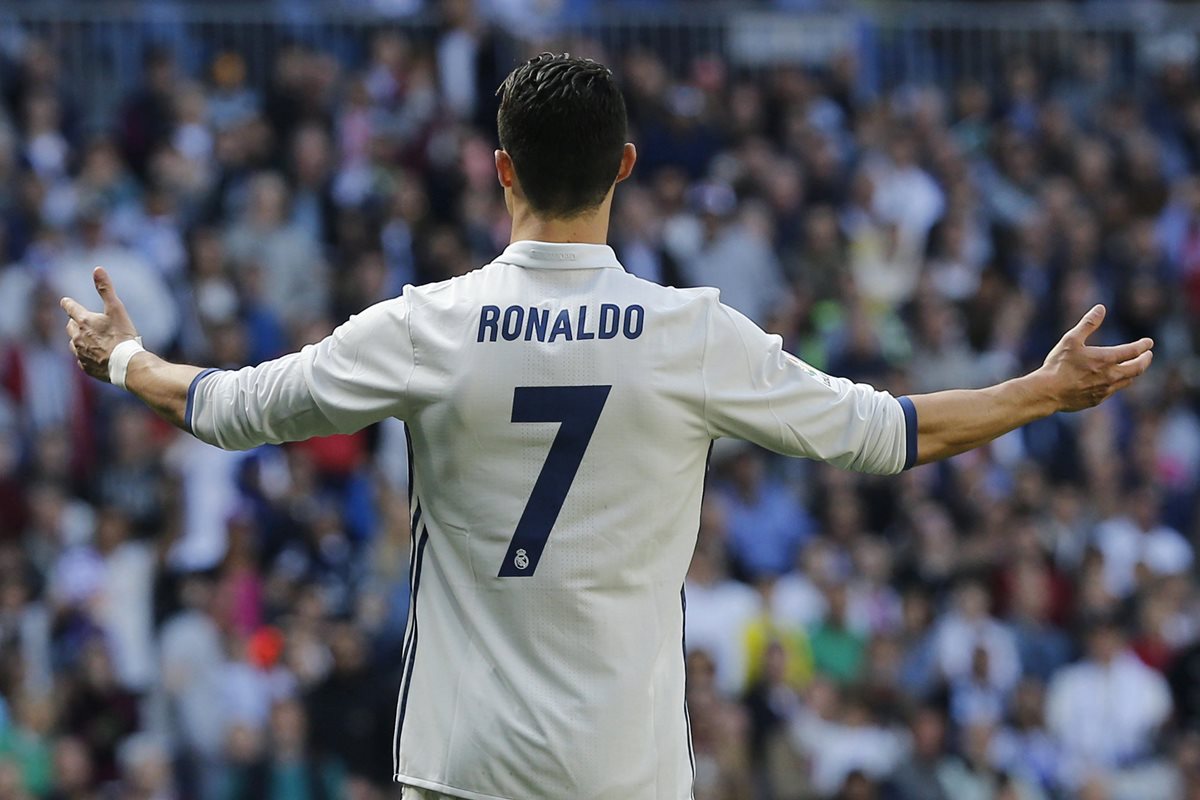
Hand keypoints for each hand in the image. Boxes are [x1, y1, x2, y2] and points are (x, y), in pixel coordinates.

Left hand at [60, 267, 139, 381]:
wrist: (127, 365)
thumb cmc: (123, 336)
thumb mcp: (117, 309)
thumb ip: (106, 289)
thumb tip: (97, 269)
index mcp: (84, 321)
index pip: (70, 307)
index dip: (68, 303)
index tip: (65, 301)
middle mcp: (77, 337)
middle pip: (70, 326)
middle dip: (75, 323)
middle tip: (81, 321)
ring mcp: (80, 353)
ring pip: (73, 343)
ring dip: (78, 339)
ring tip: (89, 340)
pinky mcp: (86, 367)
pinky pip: (81, 359)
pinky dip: (86, 356)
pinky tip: (95, 356)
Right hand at [1038, 304, 1152, 411]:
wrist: (1048, 392)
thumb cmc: (1058, 364)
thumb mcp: (1071, 339)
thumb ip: (1088, 324)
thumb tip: (1101, 308)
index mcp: (1106, 359)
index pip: (1133, 351)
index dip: (1143, 345)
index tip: (1149, 342)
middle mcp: (1111, 375)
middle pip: (1137, 368)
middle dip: (1145, 360)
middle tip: (1147, 355)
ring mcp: (1105, 389)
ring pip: (1127, 381)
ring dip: (1132, 372)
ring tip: (1131, 368)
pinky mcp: (1097, 400)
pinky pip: (1113, 390)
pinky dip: (1118, 383)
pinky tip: (1111, 381)